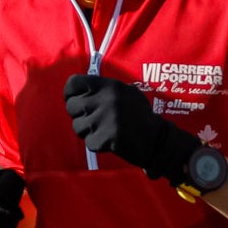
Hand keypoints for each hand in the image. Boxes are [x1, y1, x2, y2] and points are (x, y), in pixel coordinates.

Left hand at [64, 74, 200, 183]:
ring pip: (78, 126)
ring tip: (105, 130)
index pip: (73, 83)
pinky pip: (89, 142)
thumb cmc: (139, 117)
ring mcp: (105, 119)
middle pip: (71, 107)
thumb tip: (77, 90)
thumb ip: (103, 90)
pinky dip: (97, 144)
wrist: (157, 140)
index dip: (70, 94)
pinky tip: (110, 141)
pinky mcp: (106, 137)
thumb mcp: (126, 93)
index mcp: (110, 86)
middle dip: (80, 116)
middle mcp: (106, 99)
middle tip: (95, 120)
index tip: (76, 101)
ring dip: (88, 131)